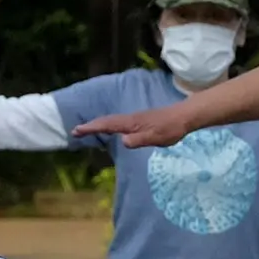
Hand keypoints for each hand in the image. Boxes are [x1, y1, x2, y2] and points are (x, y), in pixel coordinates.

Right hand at [71, 102, 193, 149]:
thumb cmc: (169, 129)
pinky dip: (109, 124)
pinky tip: (111, 129)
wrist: (183, 116)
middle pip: (106, 121)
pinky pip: (119, 122)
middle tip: (76, 131)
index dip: (91, 128)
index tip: (77, 130)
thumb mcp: (154, 138)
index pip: (107, 125)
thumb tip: (122, 141)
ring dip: (99, 125)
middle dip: (90, 126)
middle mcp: (129, 119)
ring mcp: (134, 118)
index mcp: (130, 123)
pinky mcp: (140, 120)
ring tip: (88, 130)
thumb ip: (138, 140)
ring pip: (112, 121)